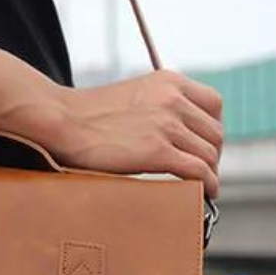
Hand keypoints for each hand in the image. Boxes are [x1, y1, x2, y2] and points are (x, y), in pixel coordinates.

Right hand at [46, 71, 222, 197]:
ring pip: (209, 154)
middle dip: (212, 155)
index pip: (213, 104)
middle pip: (215, 133)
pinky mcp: (157, 151)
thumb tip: (173, 133)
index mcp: (168, 81)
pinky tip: (206, 193)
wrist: (61, 120)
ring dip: (211, 173)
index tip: (203, 145)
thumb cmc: (86, 115)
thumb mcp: (132, 96)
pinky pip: (198, 170)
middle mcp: (173, 99)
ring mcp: (167, 124)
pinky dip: (208, 184)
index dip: (211, 129)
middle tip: (202, 172)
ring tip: (204, 186)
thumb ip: (157, 106)